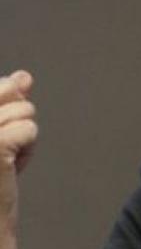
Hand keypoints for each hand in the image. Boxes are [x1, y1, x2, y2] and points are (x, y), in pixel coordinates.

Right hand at [0, 70, 36, 235]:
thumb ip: (4, 103)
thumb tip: (24, 77)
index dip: (6, 105)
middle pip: (9, 90)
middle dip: (14, 119)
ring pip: (24, 109)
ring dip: (22, 138)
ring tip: (0, 163)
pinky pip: (29, 129)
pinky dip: (28, 149)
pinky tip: (10, 170)